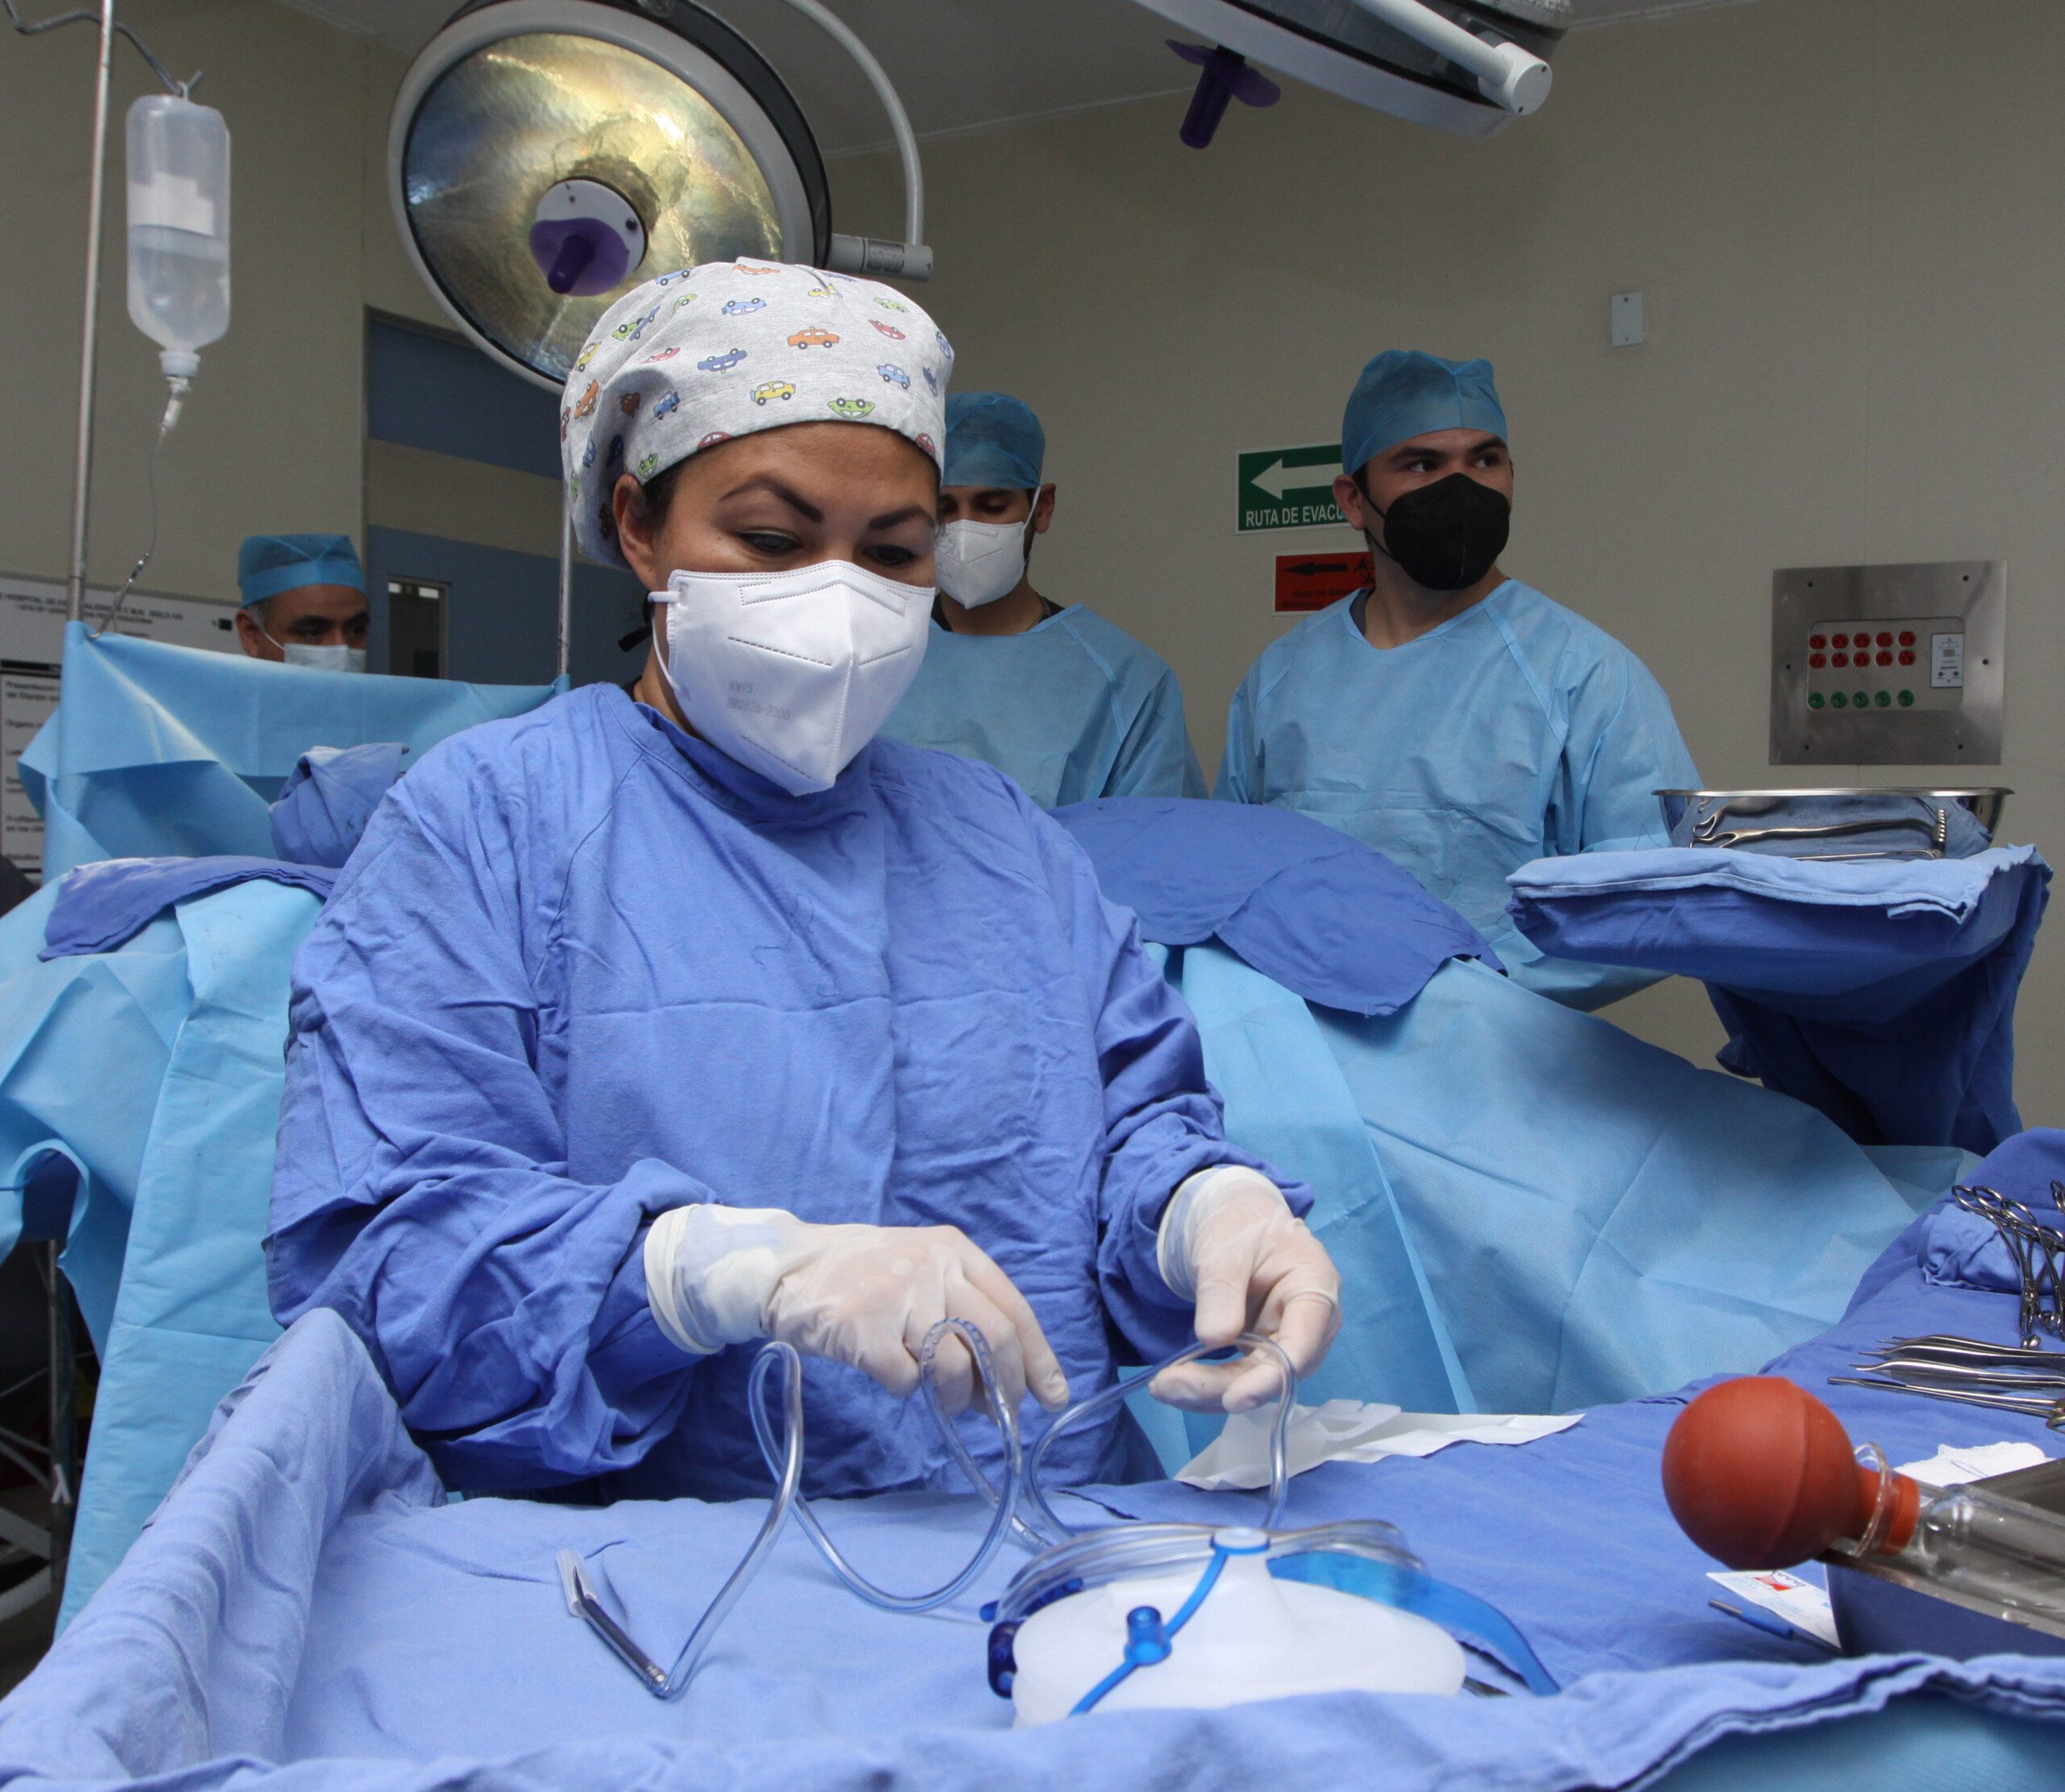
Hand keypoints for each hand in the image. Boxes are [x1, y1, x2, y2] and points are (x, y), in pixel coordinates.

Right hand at [645, 1205, 1068, 1415]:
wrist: (792, 1266)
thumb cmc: (869, 1273)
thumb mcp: (924, 1271)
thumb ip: (966, 1313)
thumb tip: (1007, 1384)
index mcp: (955, 1251)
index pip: (1015, 1309)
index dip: (1039, 1359)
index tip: (1054, 1397)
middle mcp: (933, 1269)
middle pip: (995, 1339)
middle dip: (1006, 1387)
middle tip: (1001, 1415)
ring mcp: (897, 1299)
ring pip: (954, 1366)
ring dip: (956, 1397)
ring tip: (943, 1399)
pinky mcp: (864, 1331)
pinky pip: (906, 1381)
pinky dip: (906, 1388)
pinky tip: (890, 1372)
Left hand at [1149, 1169, 1340, 1413]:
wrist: (1235, 1224)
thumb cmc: (1239, 1226)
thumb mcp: (1224, 1249)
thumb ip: (1222, 1290)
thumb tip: (1215, 1340)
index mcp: (1315, 1288)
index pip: (1302, 1344)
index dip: (1271, 1377)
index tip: (1233, 1398)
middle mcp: (1309, 1326)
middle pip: (1275, 1373)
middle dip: (1223, 1387)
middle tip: (1169, 1386)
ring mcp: (1286, 1343)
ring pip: (1254, 1383)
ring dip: (1207, 1393)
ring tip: (1162, 1386)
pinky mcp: (1262, 1354)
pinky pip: (1238, 1379)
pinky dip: (1205, 1386)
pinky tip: (1171, 1385)